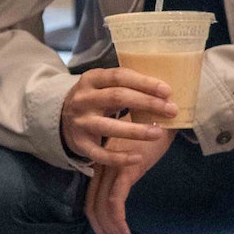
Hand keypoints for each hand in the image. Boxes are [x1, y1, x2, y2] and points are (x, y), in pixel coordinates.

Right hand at [60, 65, 175, 166]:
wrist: (61, 118)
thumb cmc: (95, 99)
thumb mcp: (103, 86)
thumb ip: (126, 86)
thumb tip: (165, 93)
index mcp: (91, 79)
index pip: (120, 76)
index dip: (144, 83)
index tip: (167, 91)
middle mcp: (83, 99)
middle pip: (117, 97)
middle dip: (147, 103)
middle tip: (171, 110)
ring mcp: (80, 122)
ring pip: (109, 126)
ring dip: (136, 130)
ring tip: (158, 133)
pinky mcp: (80, 143)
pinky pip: (101, 153)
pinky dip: (120, 157)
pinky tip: (137, 157)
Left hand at [83, 125, 172, 233]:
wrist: (168, 115)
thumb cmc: (155, 132)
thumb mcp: (136, 152)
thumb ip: (127, 167)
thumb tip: (127, 185)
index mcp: (103, 162)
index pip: (92, 197)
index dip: (98, 219)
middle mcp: (103, 166)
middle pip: (92, 207)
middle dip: (102, 230)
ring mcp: (112, 168)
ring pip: (102, 209)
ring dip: (111, 231)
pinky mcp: (125, 170)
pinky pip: (114, 203)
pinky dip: (118, 223)